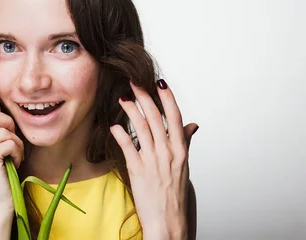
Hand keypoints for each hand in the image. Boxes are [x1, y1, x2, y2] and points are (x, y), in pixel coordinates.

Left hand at [110, 80, 197, 239]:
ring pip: (142, 129)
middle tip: (134, 83)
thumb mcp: (184, 166)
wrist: (168, 223)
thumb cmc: (175, 195)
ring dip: (131, 111)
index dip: (167, 98)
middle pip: (156, 118)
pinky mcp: (138, 172)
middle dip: (145, 97)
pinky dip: (121, 135)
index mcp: (180, 150)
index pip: (174, 117)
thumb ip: (184, 142)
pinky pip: (128, 148)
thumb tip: (191, 125)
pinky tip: (114, 126)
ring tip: (123, 98)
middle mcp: (167, 153)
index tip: (159, 83)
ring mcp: (153, 162)